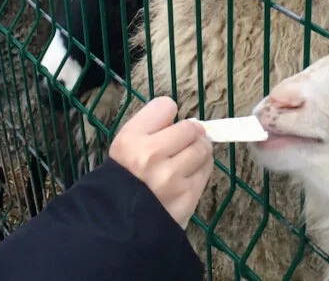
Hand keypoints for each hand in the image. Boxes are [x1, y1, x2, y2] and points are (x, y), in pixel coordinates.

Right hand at [109, 97, 213, 227]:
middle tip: (181, 143)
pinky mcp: (188, 196)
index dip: (166, 116)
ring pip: (203, 147)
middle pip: (190, 127)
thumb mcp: (125, 145)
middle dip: (189, 133)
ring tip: (186, 158)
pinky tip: (188, 174)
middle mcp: (151, 156)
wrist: (122, 222)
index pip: (165, 106)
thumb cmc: (125, 177)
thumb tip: (180, 116)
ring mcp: (172, 178)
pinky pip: (206, 169)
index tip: (164, 127)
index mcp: (131, 140)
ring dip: (198, 150)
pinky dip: (201, 167)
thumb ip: (150, 125)